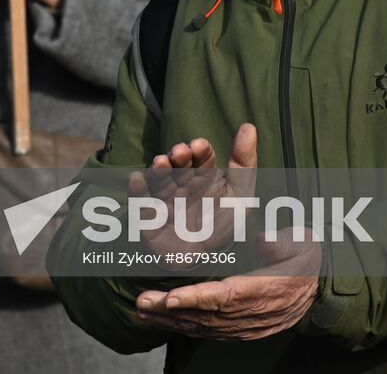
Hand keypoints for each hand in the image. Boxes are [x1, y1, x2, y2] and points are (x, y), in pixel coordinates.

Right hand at [132, 123, 257, 257]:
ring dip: (158, 169)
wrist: (200, 261)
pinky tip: (137, 178)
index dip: (199, 150)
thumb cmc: (220, 227)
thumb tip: (249, 126)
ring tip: (160, 163)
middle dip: (178, 156)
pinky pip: (140, 200)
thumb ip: (244, 164)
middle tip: (179, 153)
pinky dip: (138, 189)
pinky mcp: (148, 214)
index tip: (198, 145)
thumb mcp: (240, 197)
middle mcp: (182, 183)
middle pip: (178, 164)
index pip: (201, 157)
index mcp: (203, 177)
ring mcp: (163, 197)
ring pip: (159, 178)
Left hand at [135, 233, 320, 339]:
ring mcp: (244, 326)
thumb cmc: (303, 261)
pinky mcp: (239, 329)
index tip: (170, 299)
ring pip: (202, 326)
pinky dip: (184, 326)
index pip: (225, 297)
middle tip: (142, 302)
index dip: (196, 300)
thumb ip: (282, 242)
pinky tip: (163, 320)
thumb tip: (263, 239)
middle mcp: (250, 313)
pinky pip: (208, 331)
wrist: (316, 292)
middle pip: (205, 315)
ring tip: (143, 310)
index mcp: (262, 290)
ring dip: (171, 320)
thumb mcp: (301, 244)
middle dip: (170, 311)